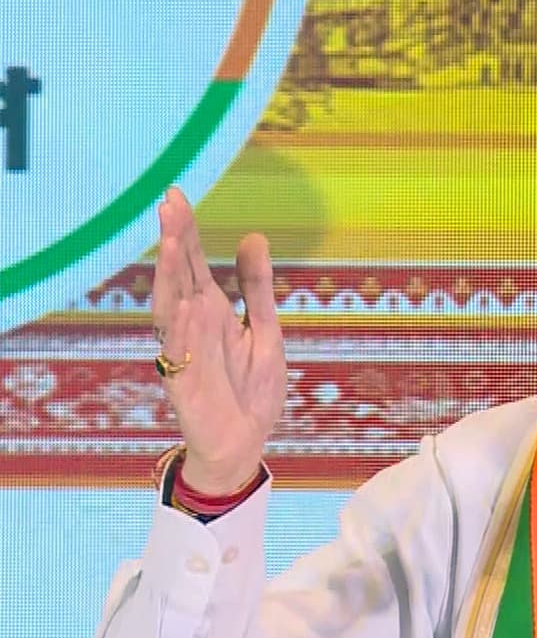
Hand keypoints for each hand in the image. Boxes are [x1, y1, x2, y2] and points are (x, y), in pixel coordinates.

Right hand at [151, 187, 286, 494]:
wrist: (246, 442)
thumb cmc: (251, 388)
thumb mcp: (266, 329)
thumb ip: (257, 287)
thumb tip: (254, 237)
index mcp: (212, 310)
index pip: (195, 263)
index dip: (187, 230)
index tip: (176, 195)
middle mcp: (193, 326)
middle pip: (179, 277)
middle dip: (175, 242)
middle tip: (169, 205)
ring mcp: (186, 352)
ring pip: (171, 309)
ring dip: (171, 278)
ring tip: (175, 243)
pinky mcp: (186, 384)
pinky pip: (182, 353)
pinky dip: (184, 330)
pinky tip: (187, 304)